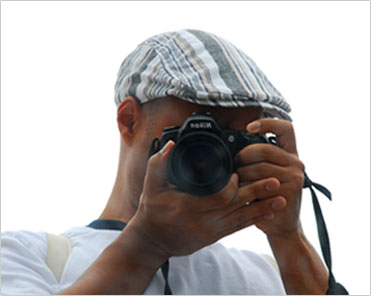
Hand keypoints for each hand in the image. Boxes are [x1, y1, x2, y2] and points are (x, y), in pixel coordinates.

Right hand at [128, 140, 286, 257]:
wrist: (153, 241)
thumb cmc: (152, 211)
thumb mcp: (152, 186)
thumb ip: (159, 163)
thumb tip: (170, 144)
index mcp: (190, 207)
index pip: (220, 197)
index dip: (233, 185)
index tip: (239, 172)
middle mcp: (204, 221)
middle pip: (237, 207)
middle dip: (257, 193)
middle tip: (276, 181)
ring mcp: (212, 231)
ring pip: (243, 219)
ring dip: (262, 207)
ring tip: (281, 198)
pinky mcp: (216, 236)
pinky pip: (239, 228)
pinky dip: (254, 220)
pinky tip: (268, 214)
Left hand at [235, 118, 304, 237]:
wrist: (281, 225)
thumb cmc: (269, 198)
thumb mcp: (266, 175)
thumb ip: (258, 160)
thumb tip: (233, 149)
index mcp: (290, 155)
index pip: (286, 129)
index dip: (268, 123)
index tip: (249, 127)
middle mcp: (296, 163)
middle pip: (264, 149)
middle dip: (244, 156)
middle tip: (236, 165)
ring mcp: (294, 177)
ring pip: (259, 167)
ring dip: (243, 175)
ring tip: (239, 183)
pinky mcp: (289, 191)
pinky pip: (260, 184)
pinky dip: (247, 188)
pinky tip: (245, 194)